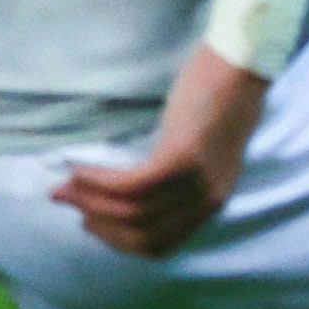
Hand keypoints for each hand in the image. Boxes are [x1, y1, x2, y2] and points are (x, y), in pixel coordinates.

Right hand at [54, 48, 269, 260]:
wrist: (241, 62)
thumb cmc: (214, 99)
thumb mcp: (199, 150)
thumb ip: (172, 175)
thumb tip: (124, 192)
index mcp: (212, 201)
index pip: (160, 246)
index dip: (119, 241)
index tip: (91, 222)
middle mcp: (208, 198)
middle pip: (142, 234)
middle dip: (99, 224)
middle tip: (70, 202)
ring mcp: (197, 180)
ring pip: (133, 211)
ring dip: (91, 201)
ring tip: (68, 185)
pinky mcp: (183, 157)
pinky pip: (131, 184)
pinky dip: (100, 181)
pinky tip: (81, 169)